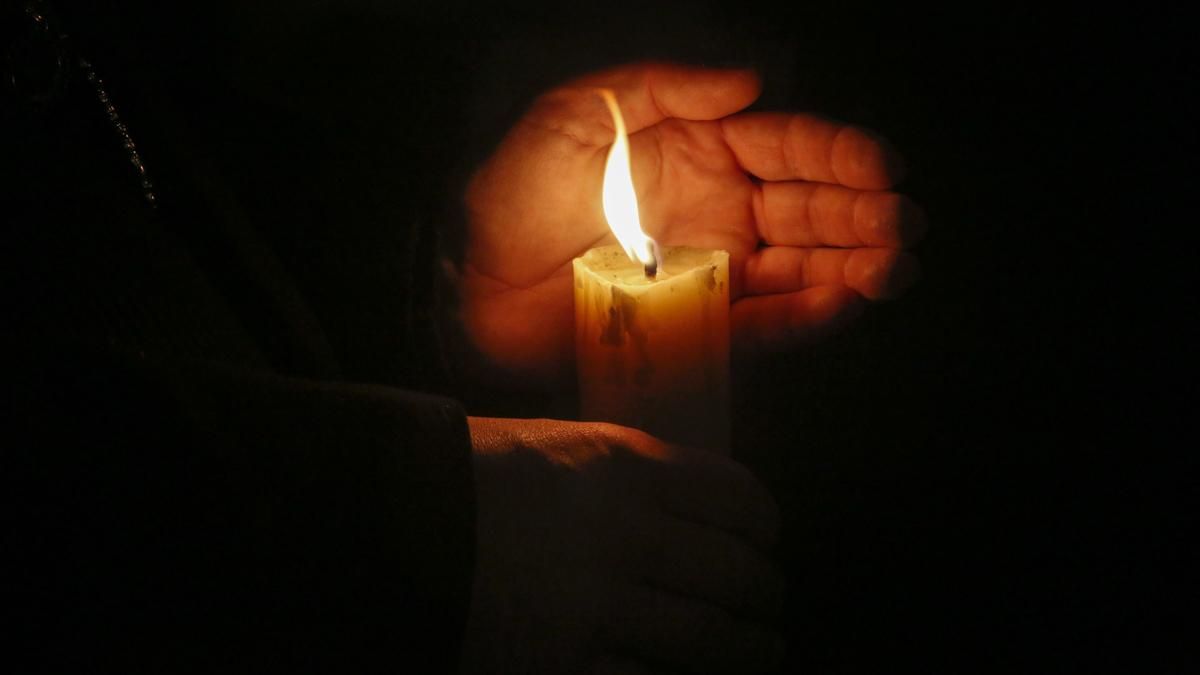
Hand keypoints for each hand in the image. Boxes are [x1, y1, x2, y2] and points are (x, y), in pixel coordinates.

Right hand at [461, 417, 783, 674]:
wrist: (390, 517)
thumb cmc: (473, 473)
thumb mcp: (564, 446)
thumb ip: (636, 473)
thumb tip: (700, 508)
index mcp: (628, 467)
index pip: (740, 500)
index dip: (765, 528)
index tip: (764, 542)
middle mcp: (626, 533)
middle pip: (738, 574)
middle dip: (764, 595)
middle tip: (767, 605)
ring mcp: (598, 606)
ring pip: (712, 639)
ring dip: (748, 649)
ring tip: (757, 650)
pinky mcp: (564, 665)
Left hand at [462, 62, 926, 386]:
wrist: (472, 274)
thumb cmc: (520, 184)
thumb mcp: (585, 110)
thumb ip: (669, 89)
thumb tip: (751, 80)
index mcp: (704, 151)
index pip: (789, 148)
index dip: (838, 155)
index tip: (879, 166)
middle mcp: (722, 210)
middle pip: (811, 212)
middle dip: (862, 216)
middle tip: (902, 225)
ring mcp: (712, 271)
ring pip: (799, 270)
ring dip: (850, 270)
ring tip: (890, 269)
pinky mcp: (694, 325)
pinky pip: (757, 322)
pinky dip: (799, 316)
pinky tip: (836, 303)